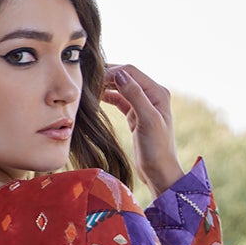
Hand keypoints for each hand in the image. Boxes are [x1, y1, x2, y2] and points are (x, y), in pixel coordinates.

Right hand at [102, 64, 182, 196]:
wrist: (159, 172)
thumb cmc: (156, 149)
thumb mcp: (147, 120)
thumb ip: (135, 96)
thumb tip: (120, 74)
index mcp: (157, 92)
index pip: (130, 72)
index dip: (111, 72)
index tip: (93, 79)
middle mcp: (152, 95)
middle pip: (125, 77)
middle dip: (106, 76)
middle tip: (86, 82)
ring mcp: (143, 105)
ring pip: (121, 87)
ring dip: (106, 85)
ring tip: (89, 89)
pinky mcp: (135, 115)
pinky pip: (119, 99)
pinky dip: (108, 97)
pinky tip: (96, 98)